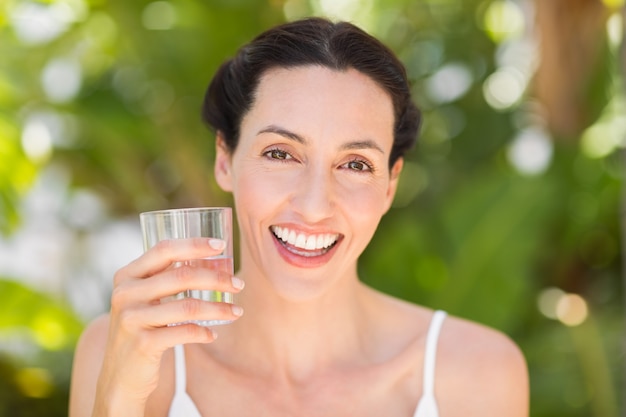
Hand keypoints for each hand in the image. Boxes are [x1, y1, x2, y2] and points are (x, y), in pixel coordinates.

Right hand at [94, 237, 243, 412]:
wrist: (118, 378)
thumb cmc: (140, 331)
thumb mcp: (143, 299)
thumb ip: (164, 278)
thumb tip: (212, 259)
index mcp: (126, 275)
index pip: (164, 250)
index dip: (194, 245)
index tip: (221, 246)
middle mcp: (126, 293)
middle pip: (182, 276)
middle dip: (217, 279)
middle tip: (239, 284)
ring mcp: (132, 319)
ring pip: (188, 306)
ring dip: (219, 309)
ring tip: (236, 312)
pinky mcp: (143, 343)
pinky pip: (184, 332)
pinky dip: (203, 332)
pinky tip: (212, 335)